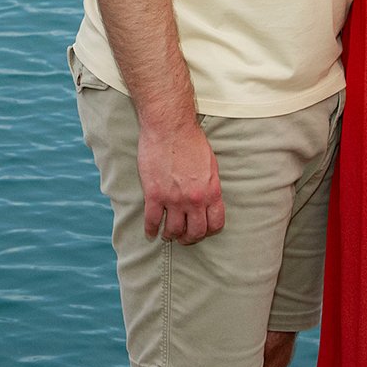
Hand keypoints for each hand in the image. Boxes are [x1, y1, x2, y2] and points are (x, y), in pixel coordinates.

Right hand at [136, 113, 224, 243]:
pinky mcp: (155, 195)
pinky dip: (151, 230)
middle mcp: (195, 200)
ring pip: (174, 230)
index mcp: (212, 191)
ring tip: (167, 234)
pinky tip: (150, 232)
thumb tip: (208, 197)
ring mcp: (174, 199)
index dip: (209, 231)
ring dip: (171, 235)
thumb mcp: (210, 164)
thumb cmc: (191, 140)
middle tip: (183, 238)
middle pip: (195, 232)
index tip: (201, 230)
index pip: (216, 223)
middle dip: (189, 238)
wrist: (169, 127)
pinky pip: (152, 221)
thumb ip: (209, 184)